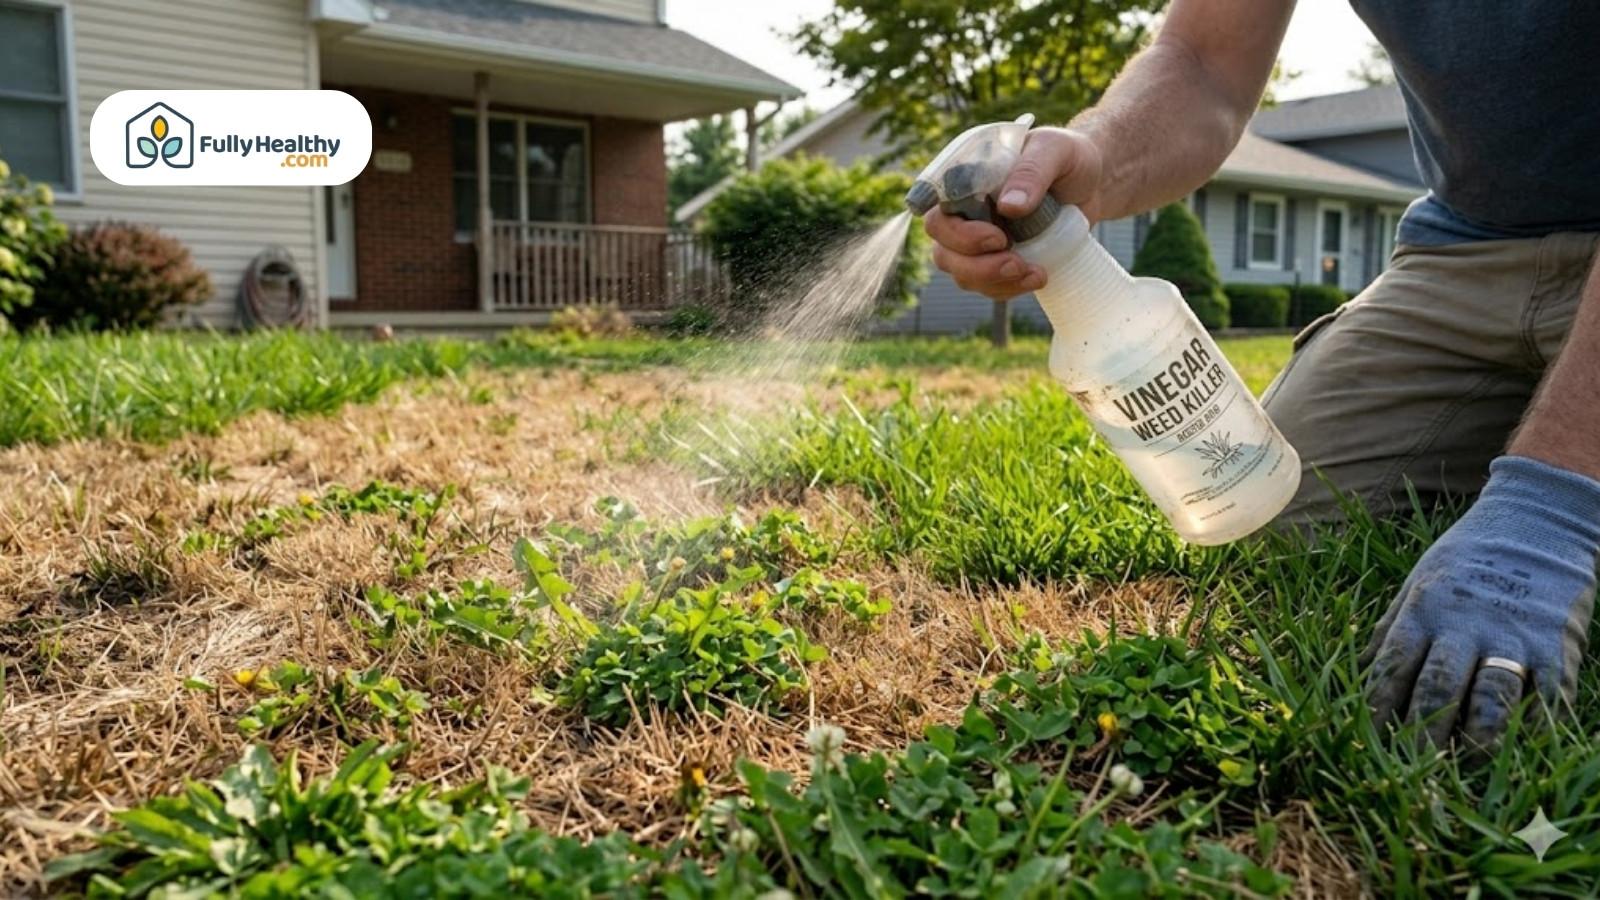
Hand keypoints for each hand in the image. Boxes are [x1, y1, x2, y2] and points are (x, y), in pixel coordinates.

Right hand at [924, 127, 1103, 300]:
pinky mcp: (995, 259)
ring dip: (993, 280)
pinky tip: (1038, 277)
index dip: (953, 231)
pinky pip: (986, 285)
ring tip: (1035, 273)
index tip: (994, 238)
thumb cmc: (1069, 157)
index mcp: (967, 177)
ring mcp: (977, 239)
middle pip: (943, 248)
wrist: (1093, 183)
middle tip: (1016, 261)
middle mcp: (964, 210)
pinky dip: (1008, 288)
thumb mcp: (1056, 151)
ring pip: (961, 272)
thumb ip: (1032, 172)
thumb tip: (1009, 207)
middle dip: (976, 264)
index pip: (936, 208)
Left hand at [1363, 456, 1599, 748]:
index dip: (1378, 707)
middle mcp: (1466, 626)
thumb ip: (1392, 627)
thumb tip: (1362, 669)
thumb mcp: (1419, 581)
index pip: (1393, 666)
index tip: (1365, 740)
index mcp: (1425, 610)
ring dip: (1479, 736)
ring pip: (1492, 697)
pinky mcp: (1558, 646)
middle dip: (1422, 733)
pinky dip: (1536, 727)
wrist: (1539, 521)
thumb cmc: (1468, 556)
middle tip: (1411, 770)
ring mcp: (1514, 637)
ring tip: (1467, 762)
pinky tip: (1523, 750)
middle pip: (1438, 688)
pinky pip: (1548, 696)